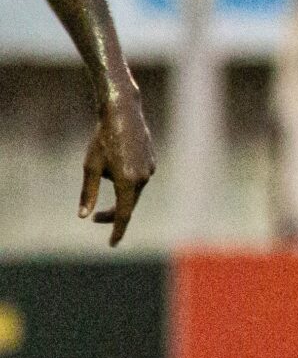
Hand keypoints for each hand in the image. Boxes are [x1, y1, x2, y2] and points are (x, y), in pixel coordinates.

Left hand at [82, 85, 153, 246]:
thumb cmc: (102, 139)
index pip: (123, 214)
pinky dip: (126, 176)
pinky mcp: (152, 163)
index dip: (117, 230)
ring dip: (118, 187)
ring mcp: (150, 170)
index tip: (112, 244)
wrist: (123, 113)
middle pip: (129, 205)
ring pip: (132, 189)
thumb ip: (88, 193)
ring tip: (105, 160)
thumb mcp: (90, 167)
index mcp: (127, 181)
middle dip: (113, 213)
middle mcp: (143, 178)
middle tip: (94, 218)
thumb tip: (84, 215)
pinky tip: (117, 156)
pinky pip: (137, 177)